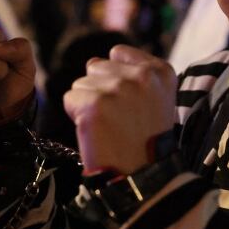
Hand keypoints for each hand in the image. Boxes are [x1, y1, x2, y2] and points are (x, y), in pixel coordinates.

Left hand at [63, 45, 176, 174]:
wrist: (144, 176)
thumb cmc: (146, 139)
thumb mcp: (155, 99)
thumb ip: (132, 74)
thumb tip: (92, 61)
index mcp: (159, 71)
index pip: (118, 53)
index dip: (116, 79)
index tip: (128, 103)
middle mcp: (140, 76)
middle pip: (96, 66)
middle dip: (100, 90)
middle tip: (116, 118)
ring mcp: (117, 89)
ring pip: (81, 83)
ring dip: (88, 104)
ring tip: (107, 126)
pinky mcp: (94, 104)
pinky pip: (70, 99)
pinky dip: (77, 117)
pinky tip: (96, 131)